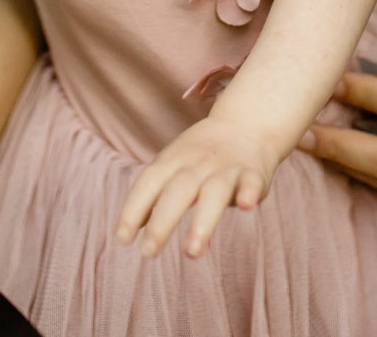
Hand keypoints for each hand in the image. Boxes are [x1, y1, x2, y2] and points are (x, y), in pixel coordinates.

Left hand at [115, 116, 283, 258]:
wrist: (245, 123)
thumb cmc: (200, 155)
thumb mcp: (171, 167)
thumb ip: (151, 198)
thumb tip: (125, 232)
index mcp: (173, 161)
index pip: (149, 183)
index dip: (134, 210)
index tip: (122, 240)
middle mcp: (198, 164)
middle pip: (178, 191)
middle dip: (162, 222)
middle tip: (148, 252)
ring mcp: (227, 168)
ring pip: (214, 192)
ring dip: (203, 222)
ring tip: (191, 252)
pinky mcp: (254, 174)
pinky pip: (251, 182)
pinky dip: (249, 192)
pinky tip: (245, 205)